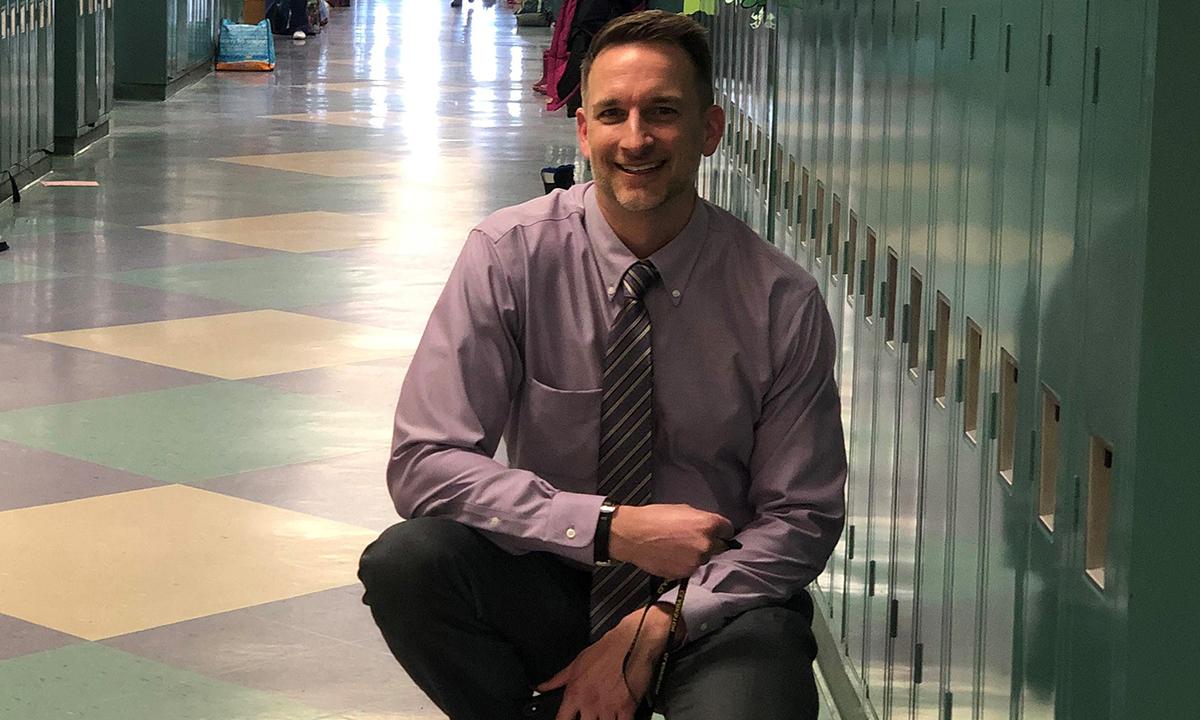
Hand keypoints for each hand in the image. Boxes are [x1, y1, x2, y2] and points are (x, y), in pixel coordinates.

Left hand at [536, 606, 671, 719]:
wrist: (632, 642)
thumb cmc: (606, 650)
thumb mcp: (576, 663)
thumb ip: (557, 680)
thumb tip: (541, 687)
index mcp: (575, 693)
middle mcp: (589, 703)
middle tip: (591, 714)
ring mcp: (608, 707)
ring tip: (605, 714)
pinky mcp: (627, 708)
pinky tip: (620, 717)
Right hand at [608, 504, 735, 578]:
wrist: (633, 535)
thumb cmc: (655, 517)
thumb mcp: (683, 509)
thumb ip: (701, 520)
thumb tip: (710, 528)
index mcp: (708, 525)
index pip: (728, 530)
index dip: (721, 530)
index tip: (716, 531)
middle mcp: (706, 544)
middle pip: (720, 547)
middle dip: (712, 543)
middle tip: (695, 540)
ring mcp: (696, 561)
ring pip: (705, 558)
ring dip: (697, 554)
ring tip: (680, 548)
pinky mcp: (685, 573)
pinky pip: (691, 567)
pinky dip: (685, 563)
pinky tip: (672, 556)